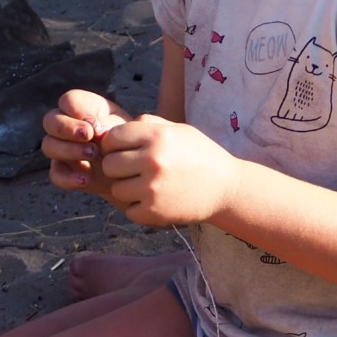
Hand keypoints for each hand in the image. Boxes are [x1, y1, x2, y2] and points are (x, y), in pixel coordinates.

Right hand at [42, 89, 131, 200]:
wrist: (136, 170)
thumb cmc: (130, 142)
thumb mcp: (125, 129)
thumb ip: (109, 124)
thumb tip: (93, 128)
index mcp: (84, 108)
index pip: (67, 100)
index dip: (76, 110)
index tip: (93, 124)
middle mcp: (67, 125)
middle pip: (50, 121)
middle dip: (67, 127)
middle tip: (88, 136)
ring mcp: (62, 148)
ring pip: (49, 145)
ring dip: (69, 150)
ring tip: (93, 155)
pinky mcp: (64, 170)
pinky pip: (55, 174)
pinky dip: (68, 178)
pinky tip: (86, 179)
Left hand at [98, 115, 242, 226]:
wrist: (227, 188)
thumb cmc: (200, 155)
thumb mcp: (178, 130)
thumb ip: (147, 124)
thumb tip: (111, 128)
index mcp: (157, 136)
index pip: (113, 137)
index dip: (114, 143)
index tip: (124, 149)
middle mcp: (152, 160)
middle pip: (109, 164)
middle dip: (118, 166)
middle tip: (134, 169)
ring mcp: (152, 188)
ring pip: (116, 189)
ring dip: (127, 188)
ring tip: (145, 185)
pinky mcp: (155, 212)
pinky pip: (129, 210)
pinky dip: (138, 208)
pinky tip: (153, 200)